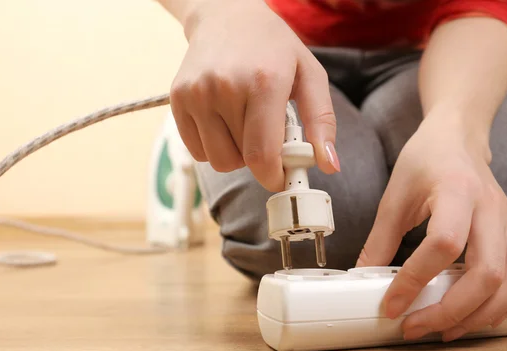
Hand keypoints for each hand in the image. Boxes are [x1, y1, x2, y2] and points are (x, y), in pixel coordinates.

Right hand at [169, 0, 339, 191]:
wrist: (227, 15)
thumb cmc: (273, 47)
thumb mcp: (310, 75)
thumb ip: (322, 122)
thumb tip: (329, 165)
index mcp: (264, 82)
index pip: (262, 154)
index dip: (273, 176)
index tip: (280, 177)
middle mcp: (225, 87)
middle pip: (241, 161)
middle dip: (258, 158)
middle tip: (266, 134)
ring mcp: (196, 94)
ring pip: (217, 160)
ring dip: (235, 154)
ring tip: (245, 125)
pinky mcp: (178, 99)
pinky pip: (196, 151)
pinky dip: (213, 147)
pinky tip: (224, 122)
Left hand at [356, 110, 506, 341]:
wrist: (458, 140)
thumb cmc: (426, 161)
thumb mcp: (394, 196)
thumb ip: (380, 240)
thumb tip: (365, 279)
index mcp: (457, 191)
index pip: (443, 244)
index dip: (416, 280)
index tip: (392, 304)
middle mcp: (491, 209)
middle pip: (487, 273)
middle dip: (451, 311)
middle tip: (417, 326)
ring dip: (481, 315)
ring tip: (446, 329)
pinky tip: (482, 314)